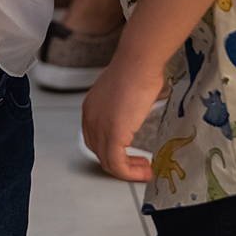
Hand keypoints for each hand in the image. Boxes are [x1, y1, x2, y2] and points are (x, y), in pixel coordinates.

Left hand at [81, 56, 165, 181]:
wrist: (138, 62)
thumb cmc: (136, 69)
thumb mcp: (123, 91)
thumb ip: (122, 106)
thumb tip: (133, 113)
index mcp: (91, 107)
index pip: (95, 139)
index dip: (112, 151)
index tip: (129, 155)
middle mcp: (90, 119)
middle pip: (100, 152)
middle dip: (120, 164)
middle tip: (139, 166)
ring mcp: (99, 127)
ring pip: (108, 162)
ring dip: (128, 172)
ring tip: (144, 171)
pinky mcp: (113, 135)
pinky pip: (118, 164)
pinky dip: (130, 173)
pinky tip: (144, 170)